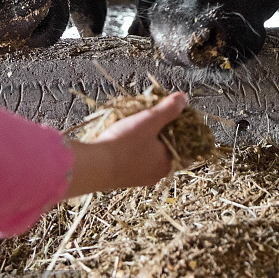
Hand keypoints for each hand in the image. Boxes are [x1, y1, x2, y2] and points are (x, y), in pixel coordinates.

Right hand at [64, 91, 187, 197]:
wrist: (92, 168)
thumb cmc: (124, 145)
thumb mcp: (149, 121)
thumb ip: (168, 110)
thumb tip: (184, 99)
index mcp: (168, 163)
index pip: (186, 150)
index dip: (184, 133)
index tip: (176, 119)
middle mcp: (155, 174)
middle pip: (167, 151)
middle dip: (163, 134)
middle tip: (155, 118)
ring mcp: (138, 177)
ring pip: (149, 155)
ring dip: (146, 140)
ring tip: (138, 124)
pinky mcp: (122, 177)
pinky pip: (134, 160)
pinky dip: (133, 148)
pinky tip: (124, 137)